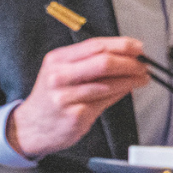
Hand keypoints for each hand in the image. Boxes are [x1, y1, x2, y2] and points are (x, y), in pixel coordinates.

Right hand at [7, 36, 149, 157]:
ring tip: (141, 78)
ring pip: (108, 84)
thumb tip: (126, 57)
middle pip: (103, 62)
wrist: (29, 127)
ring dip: (130, 80)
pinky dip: (120, 94)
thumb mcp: (62, 73)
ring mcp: (66, 97)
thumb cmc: (51, 98)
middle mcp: (60, 76)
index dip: (121, 45)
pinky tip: (126, 90)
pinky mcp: (75, 115)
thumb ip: (90, 63)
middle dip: (130, 63)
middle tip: (143, 65)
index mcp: (58, 59)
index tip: (138, 48)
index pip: (95, 45)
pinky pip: (105, 101)